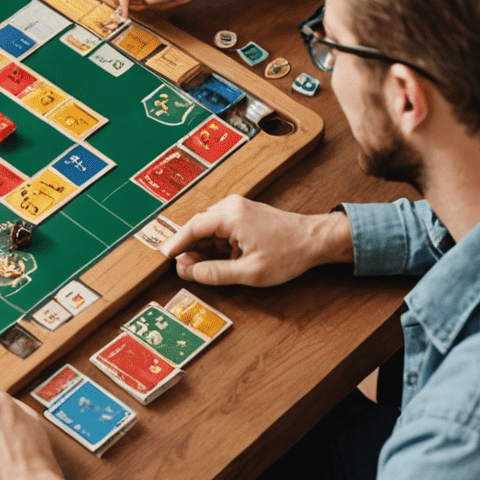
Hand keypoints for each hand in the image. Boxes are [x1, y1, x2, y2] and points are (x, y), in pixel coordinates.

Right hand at [161, 197, 353, 286]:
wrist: (315, 239)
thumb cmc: (288, 253)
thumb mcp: (250, 272)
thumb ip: (216, 273)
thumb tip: (190, 273)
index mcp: (229, 215)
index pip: (192, 228)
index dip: (175, 244)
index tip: (164, 256)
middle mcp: (230, 206)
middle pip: (198, 226)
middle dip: (188, 248)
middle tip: (184, 269)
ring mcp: (238, 208)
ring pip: (208, 227)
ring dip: (202, 246)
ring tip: (200, 267)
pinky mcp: (244, 214)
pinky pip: (220, 227)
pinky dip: (215, 243)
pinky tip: (218, 259)